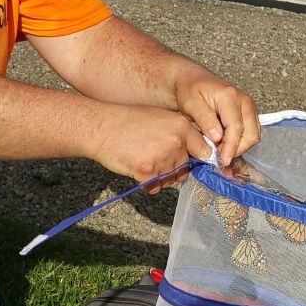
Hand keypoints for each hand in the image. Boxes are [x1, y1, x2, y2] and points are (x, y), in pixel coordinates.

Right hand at [89, 104, 213, 189]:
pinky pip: (155, 187)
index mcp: (181, 126)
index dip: (199, 158)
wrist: (101, 127)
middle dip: (173, 169)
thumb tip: (197, 151)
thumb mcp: (160, 118)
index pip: (203, 150)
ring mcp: (161, 158)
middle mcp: (175, 142)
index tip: (195, 163)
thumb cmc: (128, 122)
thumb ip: (179, 133)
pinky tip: (135, 167)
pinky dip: (146, 183)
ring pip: (170, 179)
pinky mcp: (147, 172)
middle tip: (154, 158)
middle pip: (185, 168)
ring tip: (142, 159)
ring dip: (159, 176)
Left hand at [174, 69, 259, 168]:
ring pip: (254, 135)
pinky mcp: (249, 113)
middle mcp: (244, 101)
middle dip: (237, 149)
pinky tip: (225, 145)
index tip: (222, 160)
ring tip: (220, 150)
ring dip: (239, 147)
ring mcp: (249, 107)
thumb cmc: (190, 90)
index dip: (230, 147)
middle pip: (251, 134)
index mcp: (230, 97)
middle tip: (218, 157)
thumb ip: (205, 120)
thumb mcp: (191, 104)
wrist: (194, 80)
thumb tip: (218, 137)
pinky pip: (251, 132)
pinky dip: (240, 142)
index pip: (236, 128)